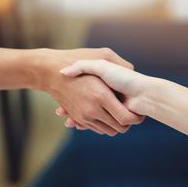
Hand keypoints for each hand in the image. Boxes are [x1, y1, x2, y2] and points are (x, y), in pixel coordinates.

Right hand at [0, 47, 143, 135]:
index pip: (126, 118)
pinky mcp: (78, 117)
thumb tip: (135, 71)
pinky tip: (106, 114)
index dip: (135, 118)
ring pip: (108, 131)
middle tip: (132, 113)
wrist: (48, 71)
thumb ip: (121, 64)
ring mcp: (84, 116)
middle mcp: (92, 109)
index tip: (139, 110)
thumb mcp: (102, 56)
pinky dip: (102, 125)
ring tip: (120, 113)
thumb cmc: (77, 59)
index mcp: (102, 96)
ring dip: (115, 125)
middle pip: (119, 128)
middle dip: (128, 123)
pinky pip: (96, 128)